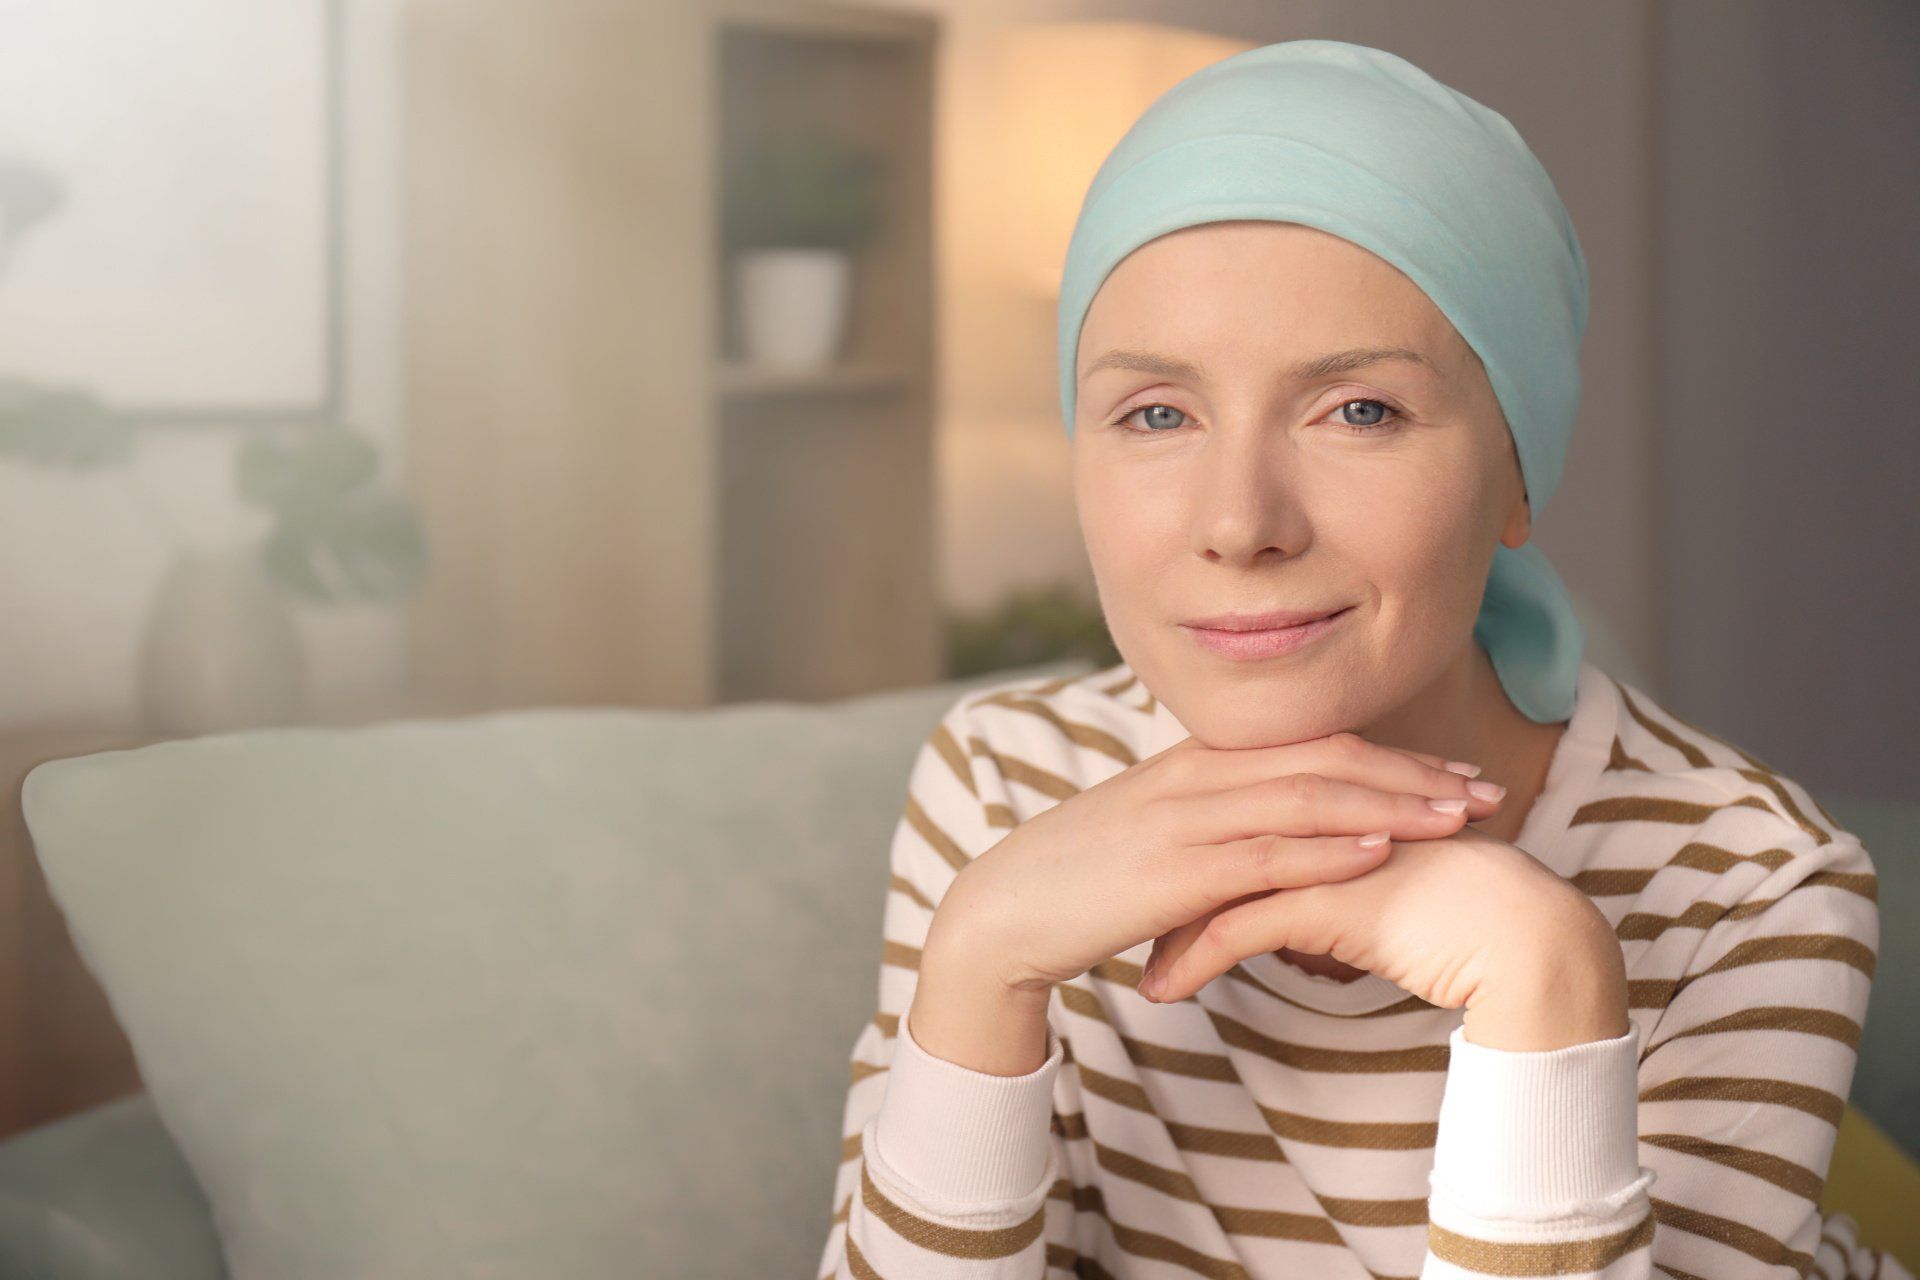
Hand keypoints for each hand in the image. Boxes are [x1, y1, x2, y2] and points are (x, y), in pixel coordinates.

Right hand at [928, 730, 1505, 995]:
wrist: (1001, 910)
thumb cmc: (1079, 880)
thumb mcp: (1152, 835)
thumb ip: (1212, 824)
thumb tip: (1272, 836)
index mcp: (1196, 763)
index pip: (1312, 744)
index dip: (1389, 755)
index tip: (1451, 771)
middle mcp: (1197, 776)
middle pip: (1325, 759)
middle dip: (1411, 773)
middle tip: (1484, 790)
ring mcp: (1185, 819)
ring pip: (1308, 798)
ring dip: (1391, 805)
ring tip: (1457, 817)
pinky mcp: (1173, 869)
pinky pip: (1264, 851)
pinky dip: (1327, 847)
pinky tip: (1378, 852)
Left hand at [1139, 819, 1629, 1046]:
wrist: (1525, 937)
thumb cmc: (1460, 918)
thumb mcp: (1378, 894)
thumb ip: (1329, 888)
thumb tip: (1291, 913)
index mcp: (1326, 801)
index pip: (1234, 822)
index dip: (1190, 861)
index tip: (1152, 896)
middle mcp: (1315, 814)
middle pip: (1212, 846)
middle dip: (1162, 894)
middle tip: (1121, 927)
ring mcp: (1317, 849)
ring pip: (1213, 886)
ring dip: (1166, 934)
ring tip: (1138, 974)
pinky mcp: (1323, 896)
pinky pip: (1234, 930)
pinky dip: (1190, 962)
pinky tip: (1161, 994)